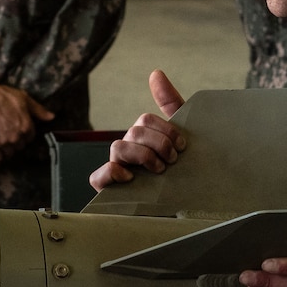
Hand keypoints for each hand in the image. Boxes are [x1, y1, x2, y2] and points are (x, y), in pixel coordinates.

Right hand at [0, 77, 53, 159]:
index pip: (29, 138)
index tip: (16, 130)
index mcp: (26, 126)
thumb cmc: (2, 95)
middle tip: (7, 134)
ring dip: (6, 149)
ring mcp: (3, 142)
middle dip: (15, 142)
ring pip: (9, 153)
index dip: (23, 134)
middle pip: (19, 147)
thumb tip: (51, 117)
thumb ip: (38, 110)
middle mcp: (16, 136)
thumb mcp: (23, 98)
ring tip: (0, 141)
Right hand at [88, 70, 187, 189]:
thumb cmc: (182, 174)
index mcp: (143, 138)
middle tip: (173, 160)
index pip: (145, 120)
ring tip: (159, 170)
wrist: (188, 214)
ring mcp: (118, 170)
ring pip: (117, 147)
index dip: (165, 129)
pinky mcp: (110, 191)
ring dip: (141, 155)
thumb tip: (155, 72)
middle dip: (157, 143)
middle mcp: (129, 151)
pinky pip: (99, 176)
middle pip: (134, 131)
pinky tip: (130, 177)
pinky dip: (112, 173)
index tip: (183, 145)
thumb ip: (170, 103)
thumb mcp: (181, 138)